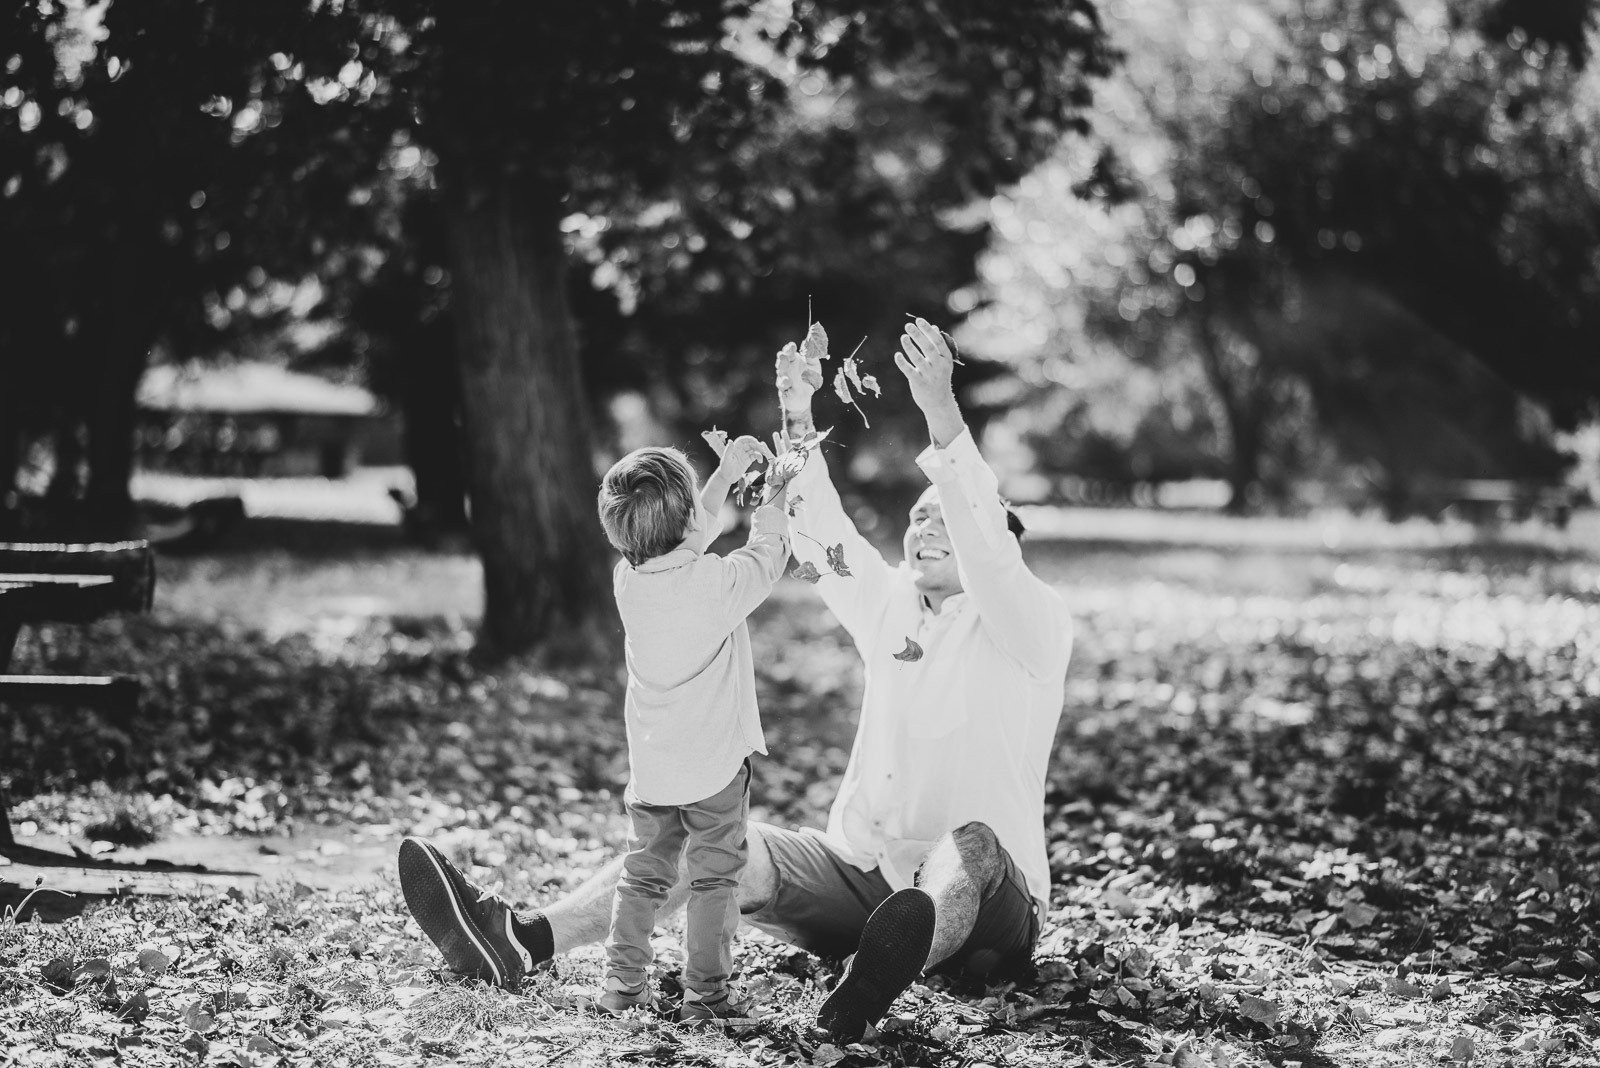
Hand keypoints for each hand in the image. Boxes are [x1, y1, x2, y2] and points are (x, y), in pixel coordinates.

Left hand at [715, 435, 769, 483]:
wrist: (727, 478)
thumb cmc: (724, 468)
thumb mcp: (726, 459)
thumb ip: (729, 450)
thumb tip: (730, 441)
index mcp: (735, 447)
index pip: (743, 440)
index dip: (750, 439)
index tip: (756, 441)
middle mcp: (741, 450)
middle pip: (751, 444)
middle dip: (757, 445)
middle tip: (762, 449)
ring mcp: (745, 455)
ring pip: (754, 450)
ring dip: (760, 451)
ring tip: (763, 455)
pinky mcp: (748, 461)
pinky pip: (755, 456)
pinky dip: (759, 457)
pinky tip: (760, 461)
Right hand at [775, 341, 822, 413]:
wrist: (805, 397)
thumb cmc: (809, 379)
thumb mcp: (814, 367)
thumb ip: (812, 357)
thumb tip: (810, 346)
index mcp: (793, 361)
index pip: (789, 353)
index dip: (789, 349)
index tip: (792, 345)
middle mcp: (786, 369)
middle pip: (782, 362)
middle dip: (782, 359)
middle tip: (783, 355)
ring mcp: (784, 380)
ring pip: (781, 375)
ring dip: (782, 372)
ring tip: (785, 370)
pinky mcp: (784, 391)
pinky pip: (783, 388)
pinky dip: (785, 385)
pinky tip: (788, 382)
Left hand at [895, 318, 963, 447]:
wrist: (939, 402)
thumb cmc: (939, 378)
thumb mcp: (943, 362)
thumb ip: (938, 346)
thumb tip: (934, 328)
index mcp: (946, 359)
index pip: (938, 341)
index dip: (928, 330)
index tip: (919, 320)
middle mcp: (939, 366)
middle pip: (928, 348)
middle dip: (918, 335)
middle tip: (908, 325)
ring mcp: (929, 375)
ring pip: (918, 359)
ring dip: (910, 347)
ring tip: (904, 337)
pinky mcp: (919, 383)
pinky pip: (909, 371)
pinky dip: (903, 363)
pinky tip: (897, 355)